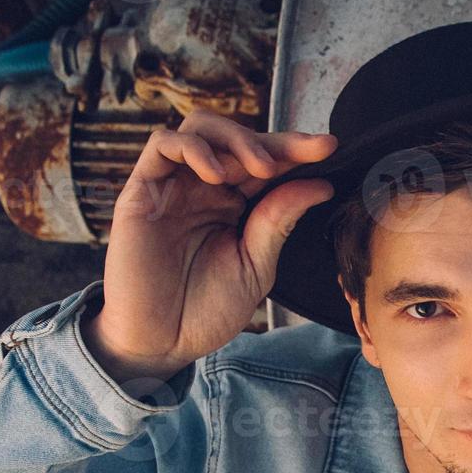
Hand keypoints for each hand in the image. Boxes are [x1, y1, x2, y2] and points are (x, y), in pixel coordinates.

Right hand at [87, 111, 338, 382]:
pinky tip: (216, 174)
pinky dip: (192, 148)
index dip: (296, 149)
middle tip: (302, 154)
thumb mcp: (255, 266)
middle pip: (236, 136)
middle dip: (273, 140)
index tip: (330, 146)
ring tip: (259, 168)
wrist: (162, 344)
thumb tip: (320, 184)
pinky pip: (160, 145)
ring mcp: (173, 186)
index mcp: (234, 203)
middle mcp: (203, 188)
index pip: (266, 162)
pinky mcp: (141, 191)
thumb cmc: (205, 310)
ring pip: (200, 128)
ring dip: (235, 139)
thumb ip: (278, 221)